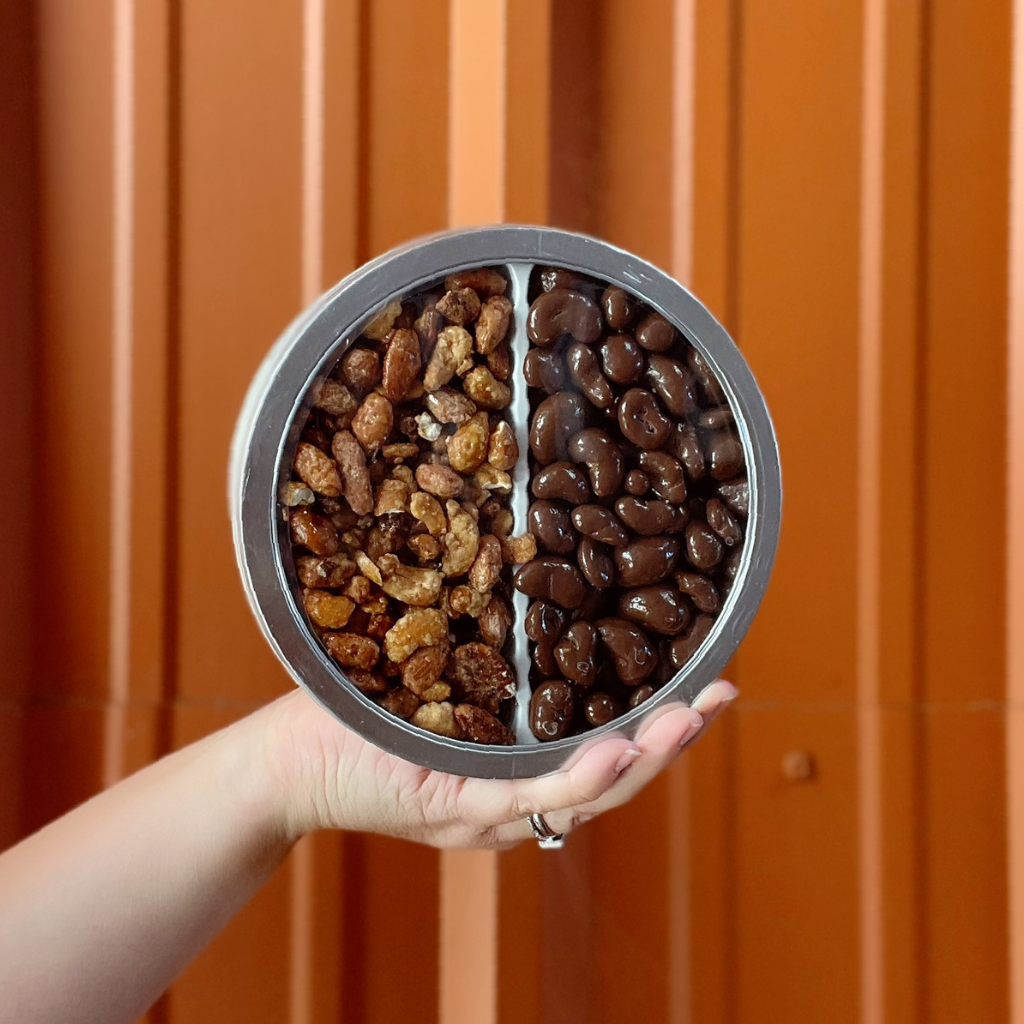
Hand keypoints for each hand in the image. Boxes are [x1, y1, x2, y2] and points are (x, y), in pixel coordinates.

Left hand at [258, 679, 736, 849]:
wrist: (289, 756)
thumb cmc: (359, 706)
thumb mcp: (437, 674)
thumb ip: (484, 652)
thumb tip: (524, 570)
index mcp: (518, 765)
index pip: (604, 749)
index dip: (660, 721)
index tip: (708, 676)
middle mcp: (514, 797)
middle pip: (611, 778)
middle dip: (672, 741)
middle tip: (723, 694)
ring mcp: (488, 811)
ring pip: (584, 796)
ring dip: (644, 760)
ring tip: (690, 719)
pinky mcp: (455, 808)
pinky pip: (526, 799)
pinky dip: (578, 778)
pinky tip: (617, 746)